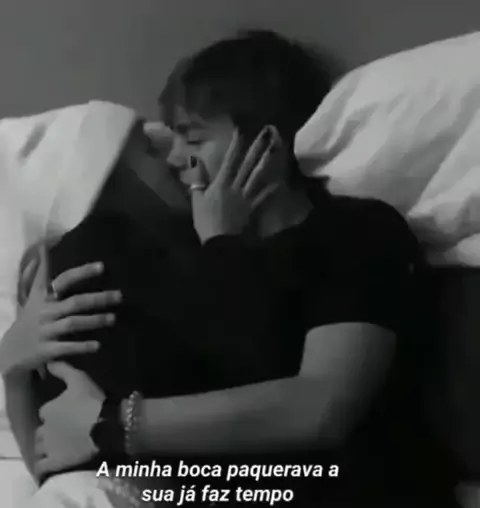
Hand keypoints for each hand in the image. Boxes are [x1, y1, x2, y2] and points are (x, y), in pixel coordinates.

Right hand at [0, 245, 120, 376]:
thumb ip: (41, 273)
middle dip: (98, 299)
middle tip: (120, 296)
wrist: (10, 351)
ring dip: (94, 320)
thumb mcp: (33, 295)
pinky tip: (98, 346)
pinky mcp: (45, 350)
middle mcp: (45, 312)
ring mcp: (45, 331)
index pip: (64, 280)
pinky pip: (66, 347)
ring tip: (113, 318)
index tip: (102, 266)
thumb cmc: (30, 318)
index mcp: (43, 297)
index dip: (82, 272)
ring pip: (72, 323)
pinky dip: (82, 346)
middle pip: (75, 302)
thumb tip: (43, 248)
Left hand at [34, 362, 104, 476]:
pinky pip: (43, 466)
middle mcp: (43, 428)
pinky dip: (48, 464)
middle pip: (42, 431)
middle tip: (69, 431)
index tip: (70, 414)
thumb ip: (64, 370)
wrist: (107, 428)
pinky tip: (61, 460)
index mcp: (48, 409)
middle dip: (51, 431)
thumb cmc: (93, 402)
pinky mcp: (54, 464)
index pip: (46, 412)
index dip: (57, 413)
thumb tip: (49, 363)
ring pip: (41, 449)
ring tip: (66, 446)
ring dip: (49, 448)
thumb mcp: (80, 380)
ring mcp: (48, 448)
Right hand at [190, 126, 280, 242]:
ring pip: (256, 177)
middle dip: (255, 149)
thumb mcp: (196, 199)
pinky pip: (261, 198)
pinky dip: (269, 190)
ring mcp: (245, 197)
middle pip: (246, 165)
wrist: (218, 240)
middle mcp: (235, 186)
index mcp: (221, 183)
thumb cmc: (204, 220)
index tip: (241, 131)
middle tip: (265, 135)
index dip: (235, 146)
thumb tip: (197, 160)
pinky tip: (277, 183)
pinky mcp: (251, 208)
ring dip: (264, 163)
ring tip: (272, 151)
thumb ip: (198, 179)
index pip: (229, 161)